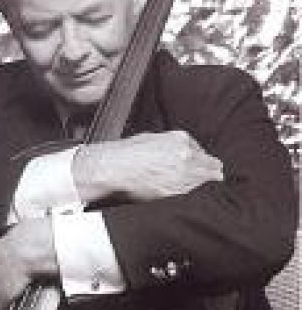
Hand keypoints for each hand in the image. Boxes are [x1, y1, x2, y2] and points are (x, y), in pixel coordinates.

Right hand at [73, 130, 222, 201]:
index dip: (203, 159)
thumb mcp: (152, 139)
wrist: (115, 168)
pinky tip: (192, 189)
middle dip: (210, 170)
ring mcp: (183, 174)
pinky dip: (193, 190)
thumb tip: (178, 151)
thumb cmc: (127, 153)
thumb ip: (171, 144)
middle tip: (215, 174)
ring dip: (204, 181)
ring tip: (207, 181)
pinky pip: (192, 191)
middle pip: (210, 166)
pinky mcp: (176, 191)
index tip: (203, 163)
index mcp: (181, 140)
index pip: (203, 151)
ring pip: (204, 180)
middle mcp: (186, 156)